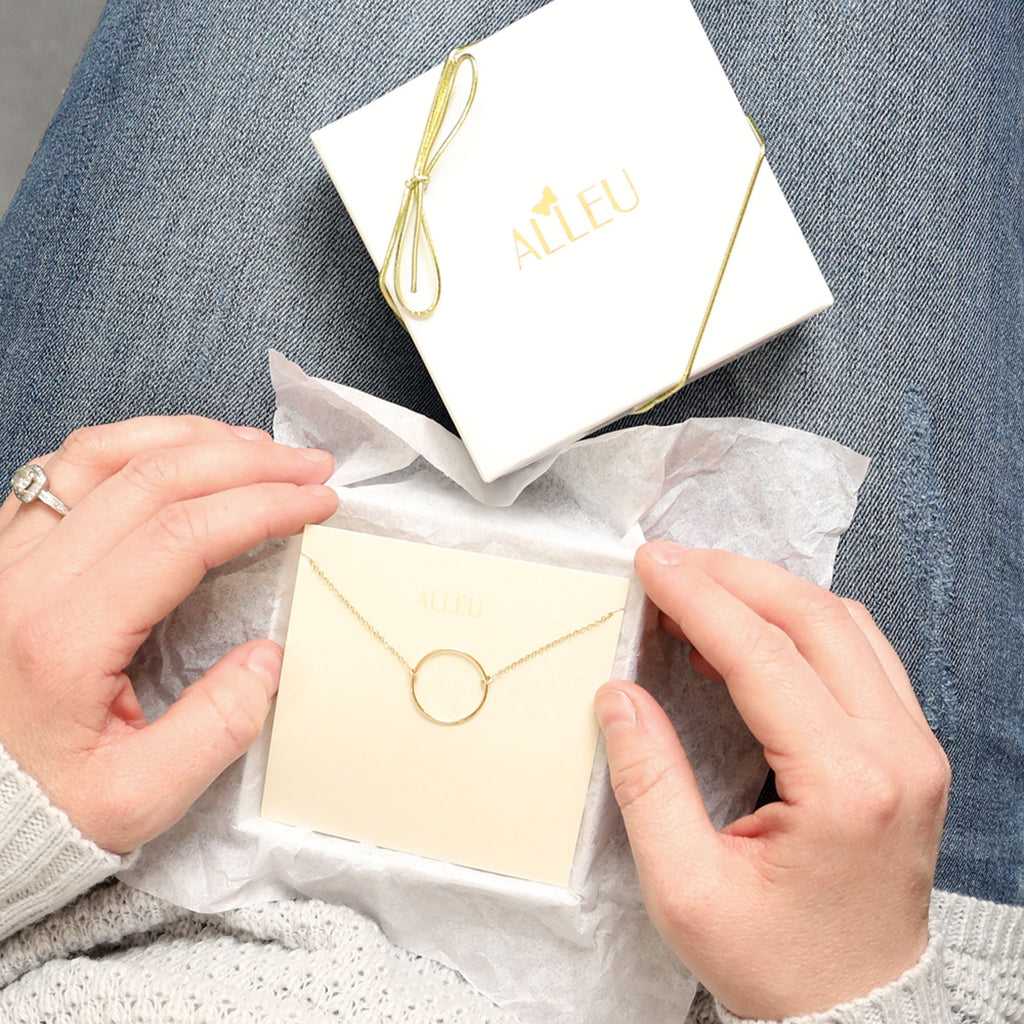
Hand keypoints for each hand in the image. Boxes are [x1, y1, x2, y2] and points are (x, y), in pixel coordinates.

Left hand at [0, 417, 337, 853]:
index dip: (263, 505)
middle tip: (308, 466)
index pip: (182, 534)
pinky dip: (133, 444)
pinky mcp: (2, 552)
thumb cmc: (43, 803)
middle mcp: (26, 579)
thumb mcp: (139, 799)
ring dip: (189, 437)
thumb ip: (216, 729)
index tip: (319, 502)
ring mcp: (7, 556)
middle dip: (246, 460)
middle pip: (150, 477)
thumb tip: (269, 654)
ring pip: (101, 453)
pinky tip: (176, 455)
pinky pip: (64, 467)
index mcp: (64, 636)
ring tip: (254, 447)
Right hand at [595, 543, 949, 1020]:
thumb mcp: (687, 890)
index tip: (650, 565)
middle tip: (669, 563)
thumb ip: (648, 783)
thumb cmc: (776, 964)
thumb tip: (619, 695)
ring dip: (770, 592)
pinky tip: (750, 632)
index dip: (699, 599)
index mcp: (846, 785)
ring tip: (702, 588)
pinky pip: (860, 653)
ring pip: (845, 624)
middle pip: (815, 619)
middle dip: (734, 576)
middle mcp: (897, 753)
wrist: (856, 1012)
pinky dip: (800, 624)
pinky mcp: (911, 751)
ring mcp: (915, 748)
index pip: (764, 656)